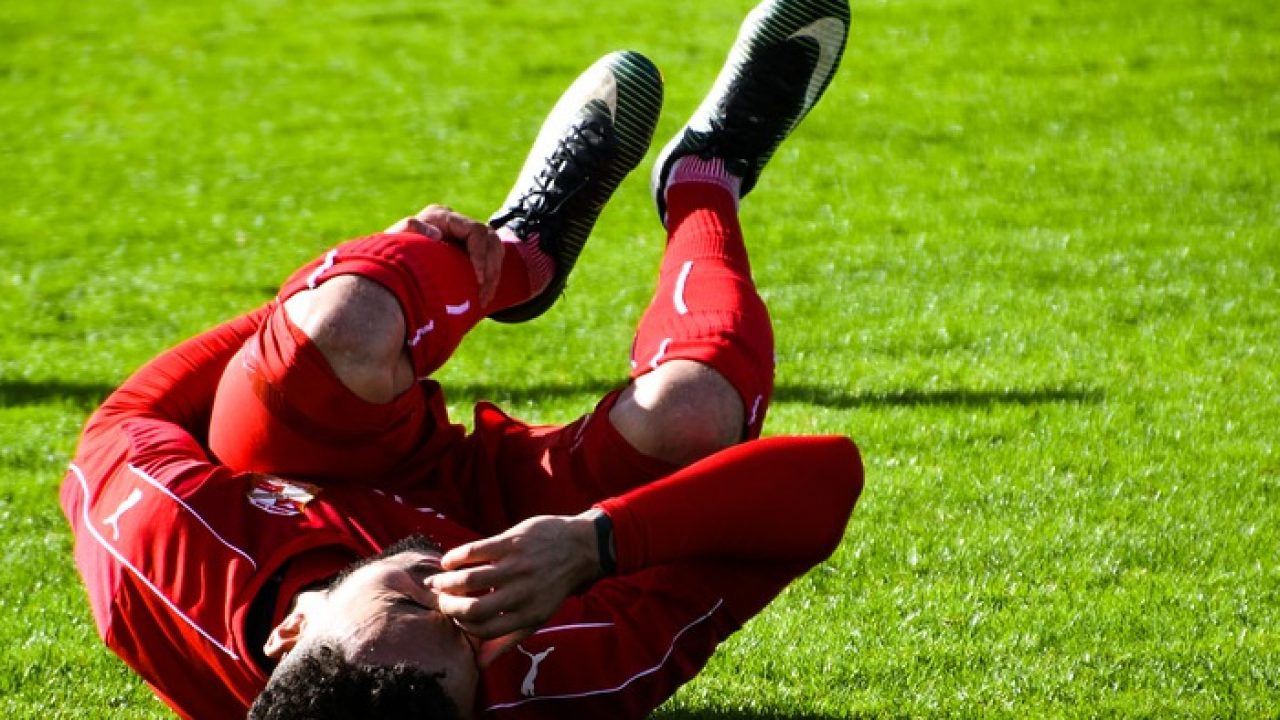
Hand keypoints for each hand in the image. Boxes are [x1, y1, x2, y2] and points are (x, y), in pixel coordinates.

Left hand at [385, 204, 504, 306]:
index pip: (475, 231)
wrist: (388, 264)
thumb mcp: (394, 240)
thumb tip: (437, 235)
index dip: (480, 255)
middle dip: (490, 268)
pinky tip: (484, 294)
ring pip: (495, 249)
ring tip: (484, 298)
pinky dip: (491, 276)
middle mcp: (456, 221)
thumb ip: (408, 229)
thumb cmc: (390, 252)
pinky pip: (491, 258)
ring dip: (494, 274)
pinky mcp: (468, 248)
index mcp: (441, 216)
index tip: (478, 279)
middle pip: (490, 240)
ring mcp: (464, 233)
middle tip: (483, 294)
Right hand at [428, 511, 602, 644]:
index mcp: (528, 615)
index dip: (463, 626)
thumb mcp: (538, 616)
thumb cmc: (553, 586)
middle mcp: (522, 593)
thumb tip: (480, 664)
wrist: (581, 548)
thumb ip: (508, 639)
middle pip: (472, 608)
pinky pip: (474, 551)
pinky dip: (455, 558)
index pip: (484, 630)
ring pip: (469, 579)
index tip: (454, 617)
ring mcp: (517, 566)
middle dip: (448, 606)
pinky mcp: (512, 541)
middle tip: (438, 600)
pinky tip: (448, 562)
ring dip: (445, 582)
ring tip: (436, 582)